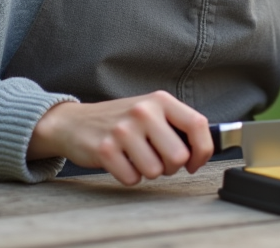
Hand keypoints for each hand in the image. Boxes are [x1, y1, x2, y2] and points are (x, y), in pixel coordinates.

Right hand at [26, 91, 212, 184]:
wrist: (76, 122)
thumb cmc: (122, 121)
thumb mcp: (151, 112)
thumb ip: (177, 126)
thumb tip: (204, 150)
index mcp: (161, 101)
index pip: (198, 125)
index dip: (203, 151)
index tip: (195, 162)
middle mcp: (144, 112)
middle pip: (178, 157)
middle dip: (171, 167)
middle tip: (158, 160)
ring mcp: (123, 130)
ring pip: (155, 171)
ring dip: (147, 172)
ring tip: (136, 157)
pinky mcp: (105, 149)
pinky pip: (132, 178)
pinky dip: (128, 176)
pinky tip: (120, 161)